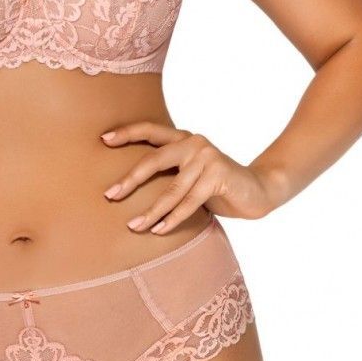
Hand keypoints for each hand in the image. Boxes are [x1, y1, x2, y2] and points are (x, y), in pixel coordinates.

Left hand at [101, 121, 280, 231]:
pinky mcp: (218, 176)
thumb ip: (168, 173)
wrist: (258, 190)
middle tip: (110, 195)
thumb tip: (127, 187)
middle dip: (130, 180)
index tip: (103, 139)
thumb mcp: (190, 174)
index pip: (151, 130)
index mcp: (184, 138)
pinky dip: (172, 218)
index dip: (127, 133)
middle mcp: (194, 143)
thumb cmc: (216, 185)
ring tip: (133, 226)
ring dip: (151, 210)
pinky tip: (158, 230)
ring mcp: (207, 158)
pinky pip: (189, 202)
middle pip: (154, 160)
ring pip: (172, 189)